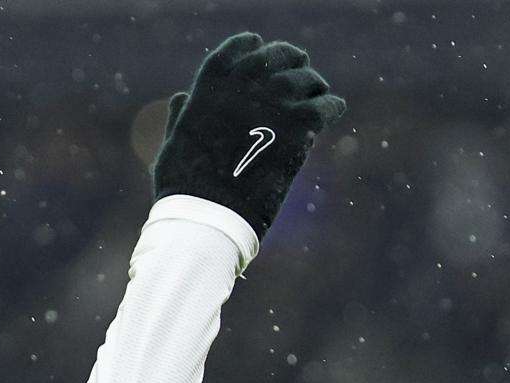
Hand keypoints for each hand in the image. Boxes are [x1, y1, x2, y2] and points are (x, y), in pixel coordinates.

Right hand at [151, 32, 347, 240]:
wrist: (208, 210)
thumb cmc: (185, 184)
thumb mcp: (175, 140)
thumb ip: (182, 114)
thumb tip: (183, 98)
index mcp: (212, 81)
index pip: (241, 47)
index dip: (255, 46)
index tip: (263, 49)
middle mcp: (244, 82)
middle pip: (278, 56)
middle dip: (291, 60)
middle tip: (302, 71)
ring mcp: (272, 101)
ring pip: (306, 79)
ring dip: (314, 85)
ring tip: (320, 93)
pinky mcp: (297, 126)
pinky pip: (325, 105)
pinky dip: (332, 106)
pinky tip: (334, 110)